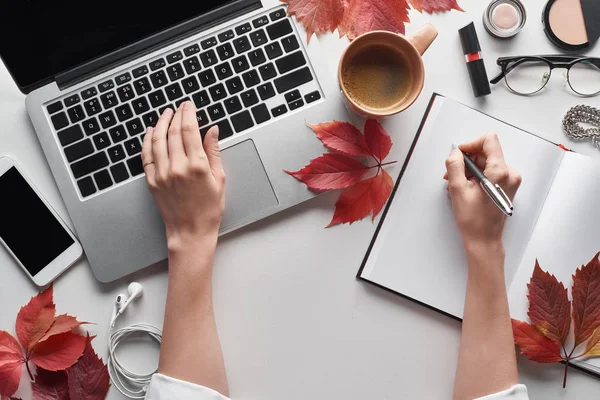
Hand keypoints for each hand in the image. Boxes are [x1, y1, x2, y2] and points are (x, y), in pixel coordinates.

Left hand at [141, 102, 225, 251]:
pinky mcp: (152, 181)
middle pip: (173, 132)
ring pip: (158, 140)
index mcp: (197, 166)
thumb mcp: (219, 179)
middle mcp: (178, 167)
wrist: (190, 232)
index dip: (188, 114)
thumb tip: (213, 131)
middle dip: (176, 115)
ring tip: (165, 114)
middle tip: (179, 107)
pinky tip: (151, 132)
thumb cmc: (208, 210)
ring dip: (161, 123)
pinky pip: (147, 155)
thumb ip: (214, 152)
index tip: (189, 106)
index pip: (190, 130)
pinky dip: (147, 141)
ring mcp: (162, 174)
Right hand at [444, 133, 520, 253]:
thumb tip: (455, 154)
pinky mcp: (507, 186)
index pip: (489, 140)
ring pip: (487, 162)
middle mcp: (509, 174)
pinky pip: (491, 172)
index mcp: (500, 172)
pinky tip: (467, 188)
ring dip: (470, 169)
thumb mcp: (457, 189)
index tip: (460, 154)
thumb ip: (454, 166)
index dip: (471, 144)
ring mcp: (510, 180)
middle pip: (486, 152)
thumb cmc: (473, 220)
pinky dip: (477, 176)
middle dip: (467, 160)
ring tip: (458, 184)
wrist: (484, 239)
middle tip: (453, 174)